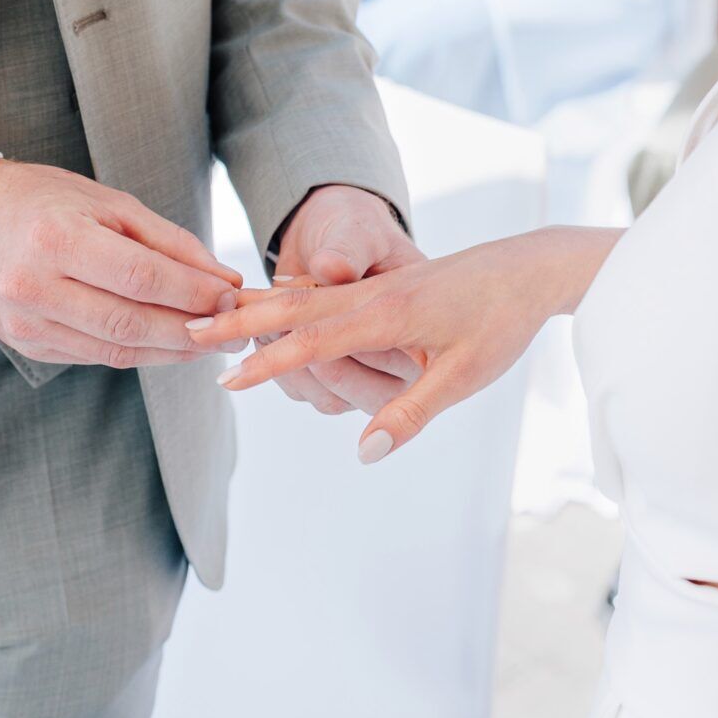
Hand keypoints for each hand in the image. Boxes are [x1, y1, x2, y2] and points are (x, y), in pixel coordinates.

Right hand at [0, 160, 243, 368]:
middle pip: (129, 321)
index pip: (138, 276)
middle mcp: (35, 285)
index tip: (231, 295)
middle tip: (231, 328)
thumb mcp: (107, 202)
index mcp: (55, 237)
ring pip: (114, 349)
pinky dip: (137, 352)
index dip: (190, 292)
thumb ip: (167, 241)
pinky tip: (165, 343)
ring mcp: (27, 321)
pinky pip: (94, 356)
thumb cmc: (45, 201)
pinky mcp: (27, 344)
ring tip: (208, 341)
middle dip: (189, 329)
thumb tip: (222, 279)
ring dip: (170, 350)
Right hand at [187, 227, 618, 459]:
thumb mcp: (465, 375)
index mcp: (388, 314)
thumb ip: (411, 412)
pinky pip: (322, 289)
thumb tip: (363, 451)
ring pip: (303, 293)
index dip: (269, 364)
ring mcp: (375, 285)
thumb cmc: (502, 322)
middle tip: (187, 329)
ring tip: (213, 313)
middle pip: (291, 306)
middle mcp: (372, 294)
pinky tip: (271, 298)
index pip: (312, 341)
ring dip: (256, 304)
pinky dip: (286, 294)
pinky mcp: (384, 284)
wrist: (530, 266)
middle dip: (240, 319)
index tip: (227, 381)